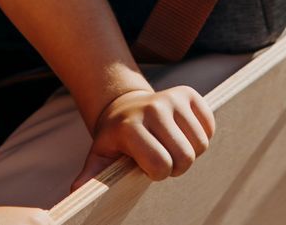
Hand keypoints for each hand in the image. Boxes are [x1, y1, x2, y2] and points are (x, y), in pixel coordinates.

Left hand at [71, 86, 214, 190]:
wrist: (125, 106)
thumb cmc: (116, 139)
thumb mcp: (100, 156)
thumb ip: (92, 175)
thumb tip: (76, 192)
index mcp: (129, 127)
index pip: (160, 164)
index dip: (158, 174)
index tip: (147, 168)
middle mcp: (152, 108)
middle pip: (185, 156)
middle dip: (177, 166)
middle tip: (163, 160)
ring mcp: (172, 98)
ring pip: (201, 143)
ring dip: (190, 151)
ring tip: (171, 147)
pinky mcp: (188, 93)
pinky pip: (209, 125)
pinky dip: (201, 135)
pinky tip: (183, 134)